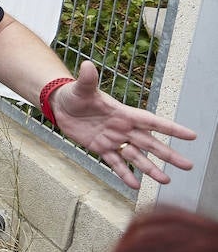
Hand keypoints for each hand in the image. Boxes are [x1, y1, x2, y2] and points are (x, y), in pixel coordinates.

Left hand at [53, 61, 196, 188]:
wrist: (60, 105)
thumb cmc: (74, 94)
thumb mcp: (81, 88)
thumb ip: (87, 80)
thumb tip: (87, 65)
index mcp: (124, 113)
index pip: (152, 121)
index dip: (171, 128)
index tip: (191, 136)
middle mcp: (123, 128)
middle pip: (150, 143)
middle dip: (168, 154)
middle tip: (188, 166)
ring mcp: (113, 140)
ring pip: (136, 157)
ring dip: (150, 169)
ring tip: (166, 181)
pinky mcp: (100, 148)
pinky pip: (115, 163)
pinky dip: (124, 173)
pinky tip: (134, 185)